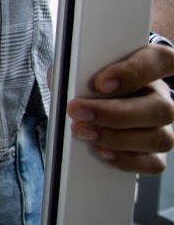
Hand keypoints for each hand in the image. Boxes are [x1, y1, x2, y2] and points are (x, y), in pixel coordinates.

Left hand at [65, 42, 173, 173]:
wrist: (93, 101)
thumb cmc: (90, 79)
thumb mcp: (83, 66)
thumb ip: (78, 68)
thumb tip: (61, 82)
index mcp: (152, 65)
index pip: (160, 61)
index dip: (133, 73)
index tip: (99, 84)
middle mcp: (163, 96)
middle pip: (161, 108)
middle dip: (113, 114)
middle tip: (77, 112)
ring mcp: (164, 127)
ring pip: (159, 138)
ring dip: (116, 139)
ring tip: (83, 132)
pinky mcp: (157, 153)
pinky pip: (153, 163)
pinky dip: (125, 160)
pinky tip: (100, 151)